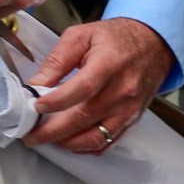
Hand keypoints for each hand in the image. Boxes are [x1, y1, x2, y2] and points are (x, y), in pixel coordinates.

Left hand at [25, 18, 170, 154]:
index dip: (56, 102)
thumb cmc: (117, 39)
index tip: (36, 107)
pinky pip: (107, 143)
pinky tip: (69, 141)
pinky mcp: (131, 120)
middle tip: (30, 135)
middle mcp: (122, 90)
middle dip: (52, 132)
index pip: (82, 89)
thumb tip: (36, 84)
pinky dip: (85, 148)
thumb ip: (57, 60)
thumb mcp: (82, 35)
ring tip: (46, 139)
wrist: (153, 44)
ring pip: (95, 138)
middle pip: (84, 119)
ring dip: (67, 143)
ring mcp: (129, 109)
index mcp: (109, 64)